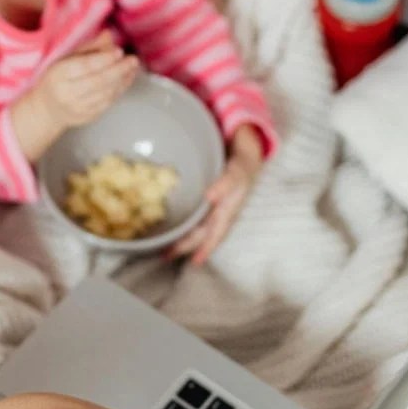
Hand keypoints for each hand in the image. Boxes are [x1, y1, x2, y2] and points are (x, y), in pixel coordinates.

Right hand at [32, 32, 139, 128]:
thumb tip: (108, 35)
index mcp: (58, 75)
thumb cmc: (58, 79)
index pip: (85, 66)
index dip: (104, 59)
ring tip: (132, 68)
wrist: (47, 109)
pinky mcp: (87, 117)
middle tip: (132, 60)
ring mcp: (77, 108)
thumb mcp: (66, 59)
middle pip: (98, 81)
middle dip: (119, 69)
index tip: (119, 51)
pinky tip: (126, 79)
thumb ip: (88, 48)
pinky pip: (108, 103)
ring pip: (106, 93)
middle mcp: (67, 93)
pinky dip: (119, 90)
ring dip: (123, 80)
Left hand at [166, 125, 264, 265]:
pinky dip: (181, 222)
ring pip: (196, 226)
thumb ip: (227, 182)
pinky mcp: (204, 199)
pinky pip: (192, 215)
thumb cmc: (243, 160)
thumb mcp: (239, 169)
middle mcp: (219, 211)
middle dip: (185, 246)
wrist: (244, 146)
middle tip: (165, 255)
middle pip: (201, 233)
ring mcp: (212, 206)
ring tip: (162, 246)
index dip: (205, 248)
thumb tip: (210, 197)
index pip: (215, 233)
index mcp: (228, 209)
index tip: (195, 262)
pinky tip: (169, 224)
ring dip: (181, 237)